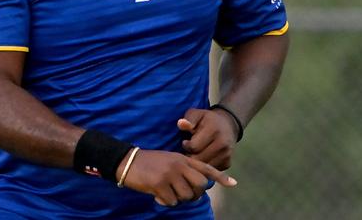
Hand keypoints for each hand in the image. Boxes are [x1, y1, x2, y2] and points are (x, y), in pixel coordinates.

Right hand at [117, 149, 236, 206]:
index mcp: (182, 158)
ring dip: (176, 199)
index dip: (220, 177)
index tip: (233, 184)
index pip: (205, 168)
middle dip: (193, 194)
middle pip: (199, 186)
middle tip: (181, 194)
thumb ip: (183, 170)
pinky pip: (171, 201)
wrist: (128, 161)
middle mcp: (179, 164)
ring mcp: (170, 174)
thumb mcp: (169, 160)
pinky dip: (165, 202)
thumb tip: (195, 189)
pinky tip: (156, 195)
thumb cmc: (149, 163)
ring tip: (165, 192)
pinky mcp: (160, 184)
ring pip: (186, 196)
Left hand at [177, 108, 237, 169]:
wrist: (228, 126)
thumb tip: (180, 124)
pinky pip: (211, 171)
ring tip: (194, 154)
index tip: (186, 141)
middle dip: (190, 156)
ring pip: (204, 167)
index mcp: (214, 130)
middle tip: (188, 150)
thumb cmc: (207, 120)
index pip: (194, 147)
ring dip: (197, 163)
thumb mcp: (197, 114)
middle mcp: (222, 144)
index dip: (186, 145)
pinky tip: (202, 158)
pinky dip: (204, 167)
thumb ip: (189, 119)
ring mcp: (226, 155)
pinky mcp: (227, 163)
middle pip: (199, 159)